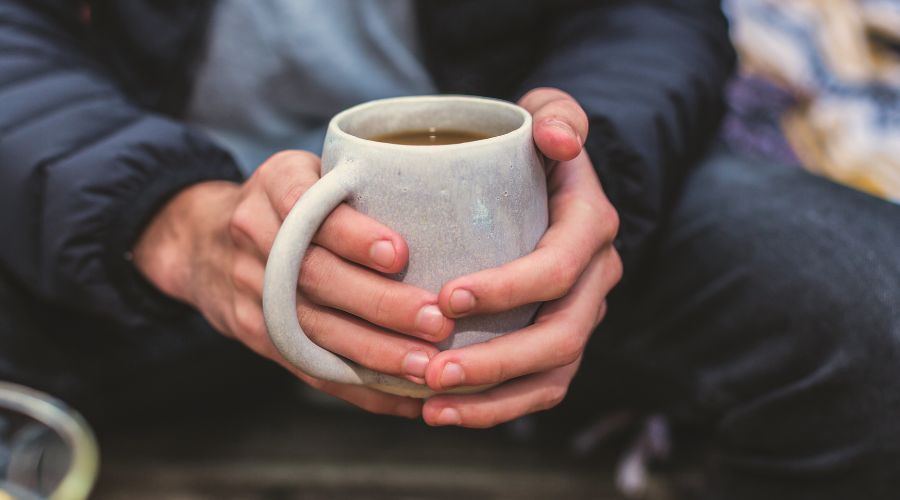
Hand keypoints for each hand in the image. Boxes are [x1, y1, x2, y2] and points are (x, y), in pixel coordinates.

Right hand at [133, 151, 455, 417]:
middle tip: (434, 321)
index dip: (353, 235)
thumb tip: (439, 206)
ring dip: (374, 353)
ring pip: (314, 329)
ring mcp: (252, 291)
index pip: (310, 208)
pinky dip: (358, 387)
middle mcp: (256, 237)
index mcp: (275, 186)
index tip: (398, 254)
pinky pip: (309, 366)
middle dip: (380, 304)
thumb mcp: (309, 170)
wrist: (204, 242)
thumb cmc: (287, 201)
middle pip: (317, 277)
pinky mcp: (259, 334)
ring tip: (425, 365)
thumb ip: (356, 183)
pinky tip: (401, 398)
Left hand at [420, 88, 622, 427]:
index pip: (557, 267)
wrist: (553, 183)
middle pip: (560, 336)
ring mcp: (581, 316)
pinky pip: (538, 389)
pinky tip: (441, 413)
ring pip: (551, 374)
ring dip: (492, 398)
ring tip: (431, 405)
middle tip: (434, 370)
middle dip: (497, 360)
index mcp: (592, 228)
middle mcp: (595, 279)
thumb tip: (558, 140)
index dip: (509, 288)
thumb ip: (557, 116)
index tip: (447, 296)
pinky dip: (494, 409)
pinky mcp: (561, 343)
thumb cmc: (537, 148)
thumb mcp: (550, 113)